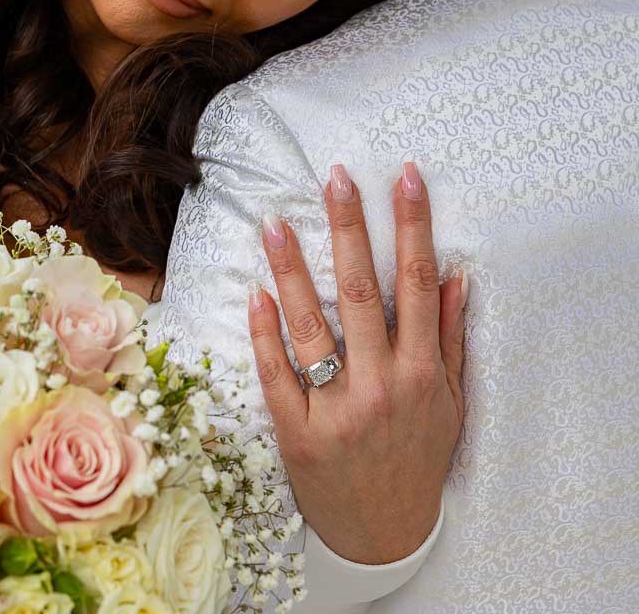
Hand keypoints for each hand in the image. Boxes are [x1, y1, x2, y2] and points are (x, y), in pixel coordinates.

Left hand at [247, 161, 465, 564]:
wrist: (385, 535)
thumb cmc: (418, 458)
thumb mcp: (451, 401)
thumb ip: (451, 337)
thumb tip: (457, 274)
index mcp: (421, 373)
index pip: (417, 283)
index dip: (412, 226)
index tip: (403, 178)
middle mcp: (381, 386)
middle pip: (361, 293)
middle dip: (349, 229)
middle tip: (336, 178)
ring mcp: (336, 410)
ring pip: (311, 327)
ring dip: (292, 270)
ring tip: (274, 221)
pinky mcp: (297, 433)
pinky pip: (277, 375)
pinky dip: (265, 332)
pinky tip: (256, 292)